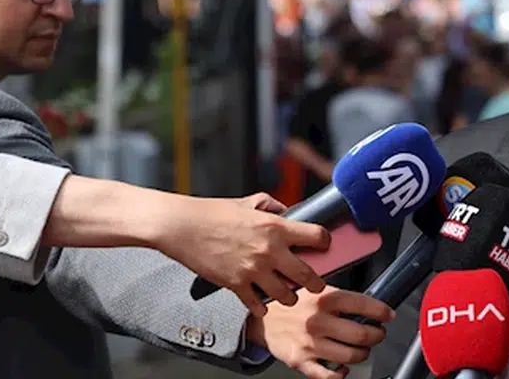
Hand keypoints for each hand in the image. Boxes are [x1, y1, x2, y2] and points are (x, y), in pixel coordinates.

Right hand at [150, 192, 330, 315]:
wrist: (183, 227)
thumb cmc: (213, 213)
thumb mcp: (249, 202)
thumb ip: (272, 206)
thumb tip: (286, 211)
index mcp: (276, 227)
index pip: (317, 237)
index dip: (325, 242)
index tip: (323, 247)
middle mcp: (269, 250)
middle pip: (308, 275)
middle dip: (316, 282)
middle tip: (316, 284)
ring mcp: (253, 270)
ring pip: (286, 295)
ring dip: (290, 296)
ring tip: (289, 294)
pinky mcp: (236, 284)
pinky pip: (257, 304)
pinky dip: (262, 306)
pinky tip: (263, 304)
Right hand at [247, 286, 394, 378]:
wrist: (265, 320)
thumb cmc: (295, 305)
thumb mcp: (317, 290)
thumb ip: (341, 298)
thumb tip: (371, 307)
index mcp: (325, 298)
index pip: (364, 305)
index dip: (382, 312)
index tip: (389, 316)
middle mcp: (318, 320)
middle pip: (361, 335)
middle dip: (376, 336)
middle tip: (378, 334)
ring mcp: (310, 343)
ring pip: (350, 356)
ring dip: (363, 354)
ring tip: (362, 349)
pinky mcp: (301, 361)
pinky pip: (329, 376)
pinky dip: (342, 373)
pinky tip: (344, 367)